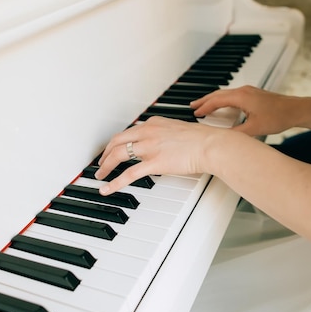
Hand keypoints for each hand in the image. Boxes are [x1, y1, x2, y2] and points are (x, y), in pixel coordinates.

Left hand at [95, 116, 227, 194]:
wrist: (210, 145)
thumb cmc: (201, 139)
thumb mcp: (178, 130)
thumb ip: (165, 136)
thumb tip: (161, 145)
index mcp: (153, 123)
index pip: (129, 132)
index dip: (118, 142)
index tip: (114, 149)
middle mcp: (148, 132)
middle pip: (117, 140)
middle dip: (106, 152)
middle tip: (101, 162)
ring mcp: (149, 147)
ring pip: (118, 155)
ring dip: (106, 165)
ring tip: (100, 174)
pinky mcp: (154, 162)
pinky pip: (128, 174)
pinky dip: (114, 182)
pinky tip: (107, 188)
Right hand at [191, 86, 295, 136]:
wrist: (296, 110)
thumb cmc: (279, 116)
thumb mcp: (255, 129)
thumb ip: (237, 133)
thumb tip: (224, 137)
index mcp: (241, 97)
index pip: (217, 100)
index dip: (204, 107)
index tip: (195, 113)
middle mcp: (244, 91)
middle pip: (218, 94)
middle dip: (204, 100)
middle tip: (193, 105)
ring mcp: (249, 91)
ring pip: (225, 93)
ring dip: (213, 99)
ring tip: (204, 106)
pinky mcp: (253, 94)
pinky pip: (232, 95)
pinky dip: (223, 100)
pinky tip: (223, 106)